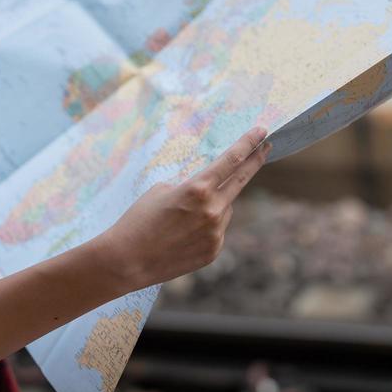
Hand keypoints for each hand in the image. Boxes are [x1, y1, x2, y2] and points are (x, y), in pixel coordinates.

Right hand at [97, 127, 270, 291]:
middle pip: (241, 180)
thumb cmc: (139, 219)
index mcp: (197, 189)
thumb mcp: (162, 190)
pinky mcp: (214, 251)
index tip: (262, 132)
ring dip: (215, 204)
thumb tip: (212, 191)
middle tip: (265, 149)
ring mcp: (215, 233)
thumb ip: (193, 187)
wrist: (126, 260)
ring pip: (225, 208)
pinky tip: (183, 234)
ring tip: (183, 217)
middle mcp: (212, 210)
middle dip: (255, 162)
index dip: (248, 143)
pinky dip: (207, 226)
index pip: (231, 160)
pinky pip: (217, 229)